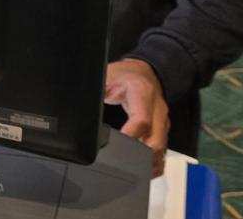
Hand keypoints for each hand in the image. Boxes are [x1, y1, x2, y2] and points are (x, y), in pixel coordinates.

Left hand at [104, 58, 168, 177]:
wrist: (143, 71)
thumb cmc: (124, 75)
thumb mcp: (107, 76)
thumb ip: (95, 89)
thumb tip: (79, 100)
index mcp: (142, 93)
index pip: (141, 119)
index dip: (130, 135)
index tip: (118, 144)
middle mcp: (156, 108)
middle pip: (157, 139)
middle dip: (143, 156)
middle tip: (126, 165)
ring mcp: (162, 119)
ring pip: (162, 147)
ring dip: (150, 161)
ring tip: (135, 170)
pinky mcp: (163, 128)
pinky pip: (163, 148)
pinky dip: (156, 160)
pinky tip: (146, 168)